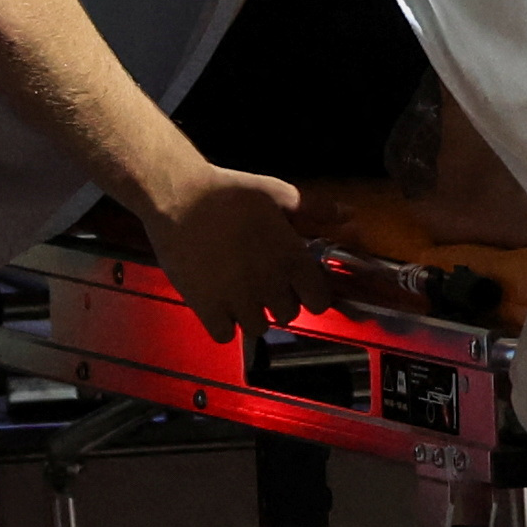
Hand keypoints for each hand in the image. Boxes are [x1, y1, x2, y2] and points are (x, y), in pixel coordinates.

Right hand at [145, 162, 314, 344]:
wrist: (179, 196)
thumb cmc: (229, 191)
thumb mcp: (276, 193)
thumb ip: (314, 208)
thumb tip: (347, 214)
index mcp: (291, 258)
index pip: (319, 301)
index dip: (311, 294)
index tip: (299, 286)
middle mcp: (270, 284)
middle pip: (288, 315)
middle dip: (278, 301)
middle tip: (262, 282)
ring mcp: (238, 299)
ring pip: (257, 328)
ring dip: (252, 314)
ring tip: (238, 292)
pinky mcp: (207, 307)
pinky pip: (225, 334)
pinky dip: (223, 324)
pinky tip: (219, 304)